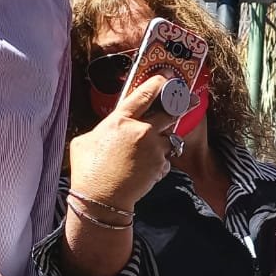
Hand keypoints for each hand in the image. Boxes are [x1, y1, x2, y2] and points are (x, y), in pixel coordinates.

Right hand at [67, 75, 177, 211]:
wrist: (102, 199)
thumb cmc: (88, 171)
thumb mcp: (84, 141)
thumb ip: (102, 130)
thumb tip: (109, 129)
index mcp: (119, 120)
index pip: (143, 95)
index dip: (158, 83)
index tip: (167, 77)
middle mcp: (141, 130)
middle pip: (170, 111)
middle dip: (183, 102)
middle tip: (191, 98)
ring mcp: (154, 148)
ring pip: (169, 138)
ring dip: (163, 143)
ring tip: (145, 155)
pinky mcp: (161, 164)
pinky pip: (166, 159)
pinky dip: (159, 163)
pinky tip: (144, 171)